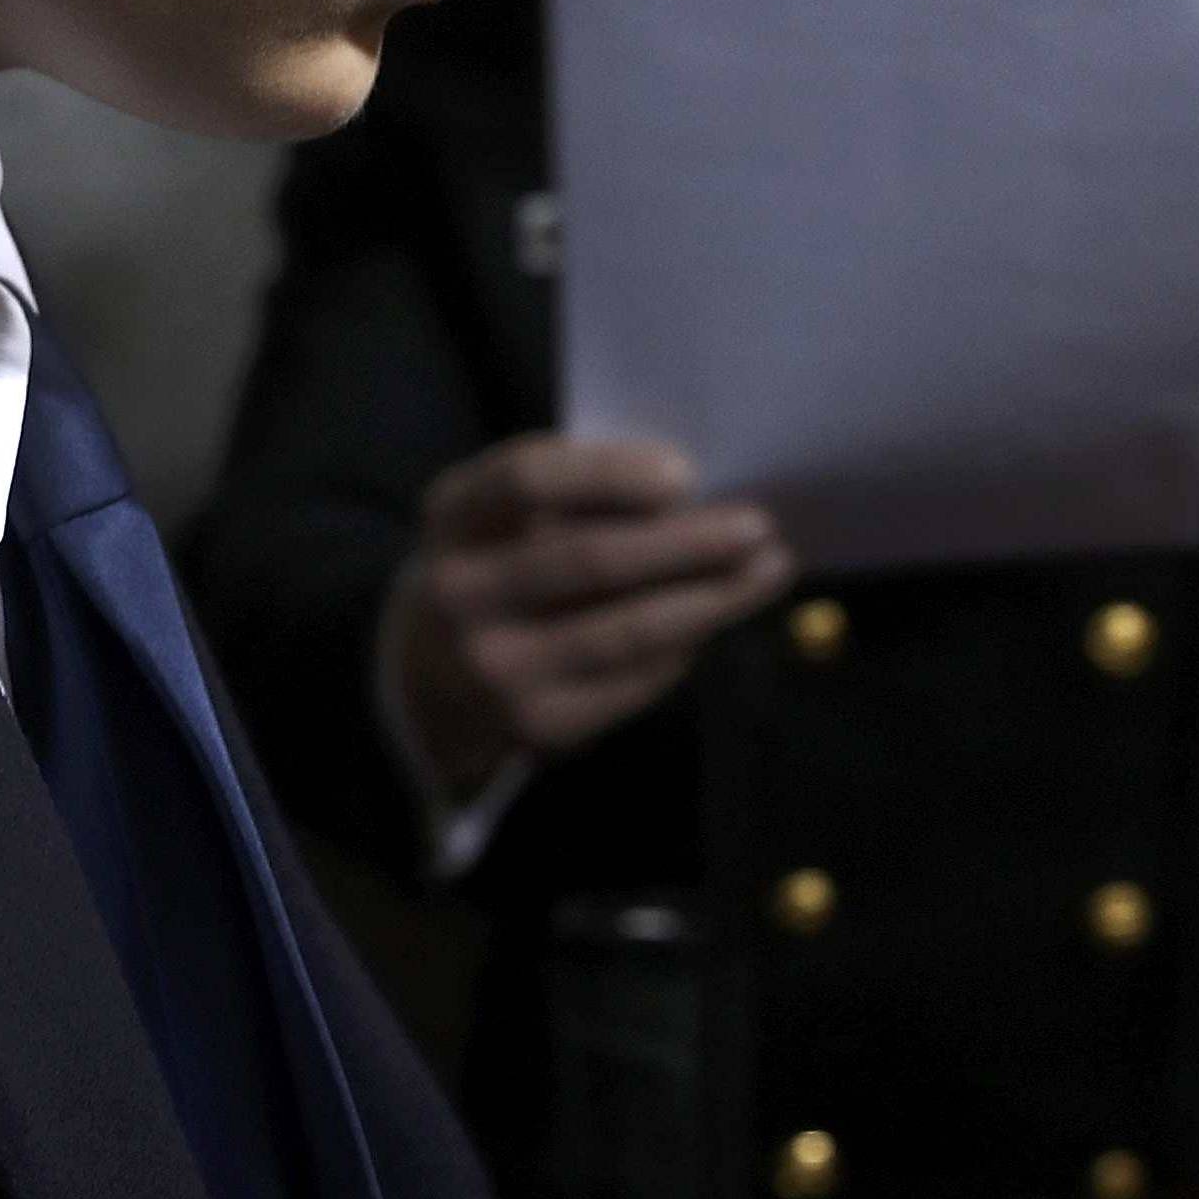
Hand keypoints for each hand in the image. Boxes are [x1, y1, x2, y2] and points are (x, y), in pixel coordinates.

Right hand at [378, 432, 794, 802]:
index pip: (526, 480)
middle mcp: (462, 593)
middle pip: (589, 560)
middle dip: (686, 542)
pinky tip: (718, 617)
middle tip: (758, 525)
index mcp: (453, 516)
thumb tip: (697, 491)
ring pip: (625, 630)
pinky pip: (635, 681)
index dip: (609, 473)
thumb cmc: (497, 565)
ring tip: (769, 570)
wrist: (428, 683)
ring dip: (712, 599)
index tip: (685, 472)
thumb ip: (576, 493)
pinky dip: (686, 644)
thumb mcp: (502, 515)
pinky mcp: (539, 725)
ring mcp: (498, 668)